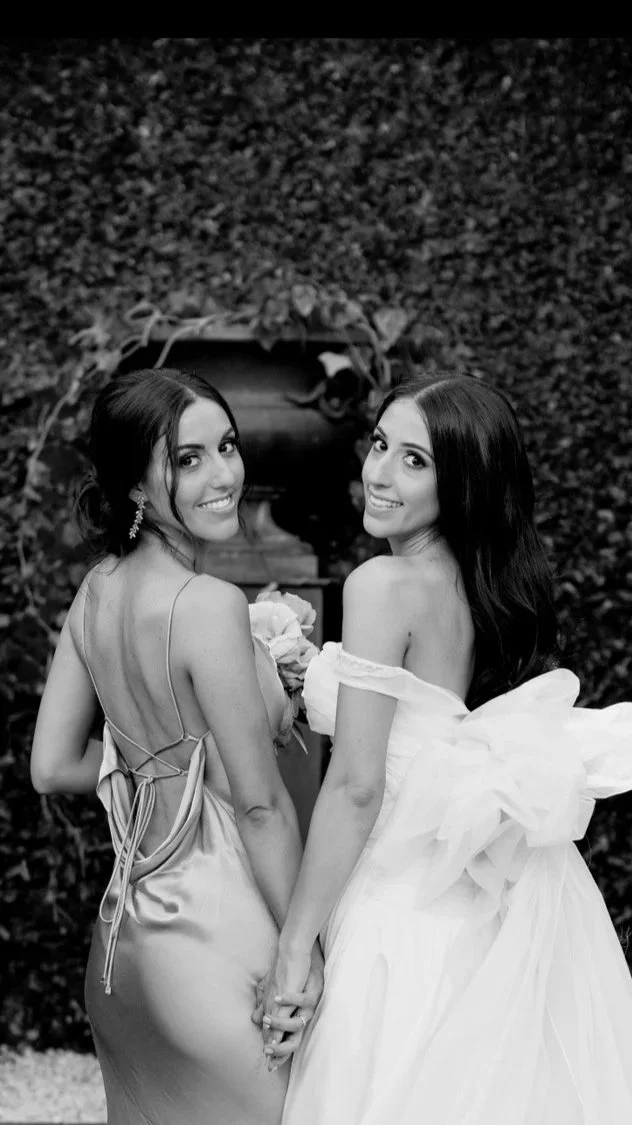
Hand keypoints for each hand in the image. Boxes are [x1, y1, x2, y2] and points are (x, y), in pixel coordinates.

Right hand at [260, 944, 323, 1069]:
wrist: (301, 953)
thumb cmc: (289, 974)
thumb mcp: (273, 993)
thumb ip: (266, 1007)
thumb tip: (255, 1020)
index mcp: (294, 1017)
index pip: (286, 1042)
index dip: (278, 1055)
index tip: (267, 1065)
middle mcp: (303, 1015)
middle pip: (295, 1040)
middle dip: (280, 1047)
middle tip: (267, 1049)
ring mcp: (309, 1005)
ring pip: (299, 1023)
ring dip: (281, 1024)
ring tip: (268, 1020)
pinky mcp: (312, 991)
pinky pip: (303, 999)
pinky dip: (290, 1000)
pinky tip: (277, 997)